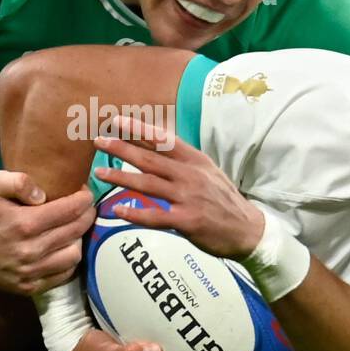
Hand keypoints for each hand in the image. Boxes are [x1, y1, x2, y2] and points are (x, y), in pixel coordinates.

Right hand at [0, 171, 94, 294]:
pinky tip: (63, 246)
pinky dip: (68, 259)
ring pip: (74, 254)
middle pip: (76, 231)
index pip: (69, 210)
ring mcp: (30, 272)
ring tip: (74, 227)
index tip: (84, 192)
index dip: (83, 199)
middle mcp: (29, 251)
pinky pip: (63, 274)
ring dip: (79, 238)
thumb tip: (43, 194)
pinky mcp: (29, 287)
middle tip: (85, 206)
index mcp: (23, 224)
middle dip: (87, 215)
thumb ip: (19, 181)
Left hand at [92, 116, 264, 258]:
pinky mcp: (187, 221)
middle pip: (149, 158)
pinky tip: (118, 210)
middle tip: (100, 142)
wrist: (249, 229)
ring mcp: (188, 197)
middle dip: (122, 149)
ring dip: (121, 178)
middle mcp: (190, 175)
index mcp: (194, 160)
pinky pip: (155, 216)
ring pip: (148, 184)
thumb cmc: (224, 200)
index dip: (138, 129)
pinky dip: (135, 213)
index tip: (117, 121)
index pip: (162, 140)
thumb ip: (183, 161)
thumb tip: (158, 146)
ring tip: (100, 173)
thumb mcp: (208, 172)